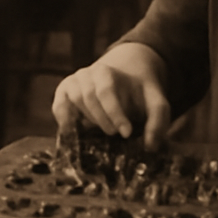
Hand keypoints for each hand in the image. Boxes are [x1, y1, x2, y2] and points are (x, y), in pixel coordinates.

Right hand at [51, 43, 170, 149]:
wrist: (121, 79)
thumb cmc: (138, 95)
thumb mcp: (155, 102)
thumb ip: (158, 121)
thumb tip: (150, 146)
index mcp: (107, 72)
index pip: (106, 91)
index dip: (114, 113)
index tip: (125, 132)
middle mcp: (86, 74)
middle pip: (88, 97)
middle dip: (103, 119)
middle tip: (115, 134)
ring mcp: (72, 83)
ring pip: (74, 102)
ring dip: (89, 120)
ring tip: (103, 130)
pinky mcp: (63, 95)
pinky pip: (58, 107)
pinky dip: (65, 120)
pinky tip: (77, 132)